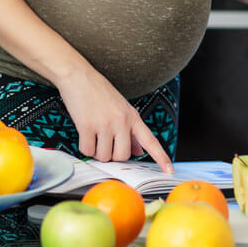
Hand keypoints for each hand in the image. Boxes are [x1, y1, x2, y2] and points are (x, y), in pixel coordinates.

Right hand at [57, 67, 173, 172]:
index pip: (150, 140)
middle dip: (112, 155)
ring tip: (94, 135)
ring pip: (104, 156)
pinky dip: (85, 147)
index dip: (161, 157)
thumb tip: (139, 151)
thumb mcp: (121, 107)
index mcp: (132, 116)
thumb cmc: (98, 91)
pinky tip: (84, 134)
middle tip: (105, 143)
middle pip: (122, 156)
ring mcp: (104, 124)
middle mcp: (121, 121)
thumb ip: (130, 130)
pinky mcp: (87, 126)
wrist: (78, 75)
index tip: (169, 170)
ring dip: (97, 152)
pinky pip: (87, 150)